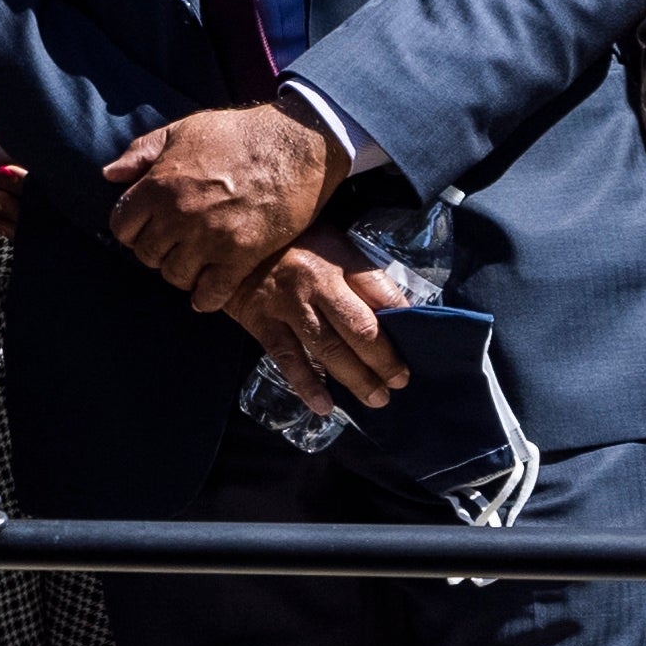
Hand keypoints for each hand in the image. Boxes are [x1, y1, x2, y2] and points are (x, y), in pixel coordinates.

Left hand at [105, 101, 339, 313]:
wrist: (296, 144)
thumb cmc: (238, 133)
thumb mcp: (183, 130)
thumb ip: (142, 152)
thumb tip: (109, 174)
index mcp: (159, 185)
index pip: (121, 226)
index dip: (131, 228)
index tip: (147, 227)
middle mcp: (178, 215)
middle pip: (147, 254)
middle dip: (157, 250)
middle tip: (174, 244)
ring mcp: (210, 238)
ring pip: (175, 276)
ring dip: (181, 272)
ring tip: (194, 262)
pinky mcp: (242, 255)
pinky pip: (211, 293)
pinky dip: (206, 297)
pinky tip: (208, 290)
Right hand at [239, 250, 414, 421]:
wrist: (228, 241)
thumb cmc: (288, 242)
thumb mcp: (329, 241)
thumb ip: (357, 273)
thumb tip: (394, 310)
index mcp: (338, 257)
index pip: (381, 292)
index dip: (403, 319)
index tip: (417, 340)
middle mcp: (316, 282)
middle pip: (360, 327)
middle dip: (384, 360)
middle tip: (400, 381)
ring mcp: (288, 304)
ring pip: (328, 348)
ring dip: (355, 378)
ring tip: (376, 398)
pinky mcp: (262, 322)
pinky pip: (288, 358)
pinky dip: (306, 384)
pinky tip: (324, 405)